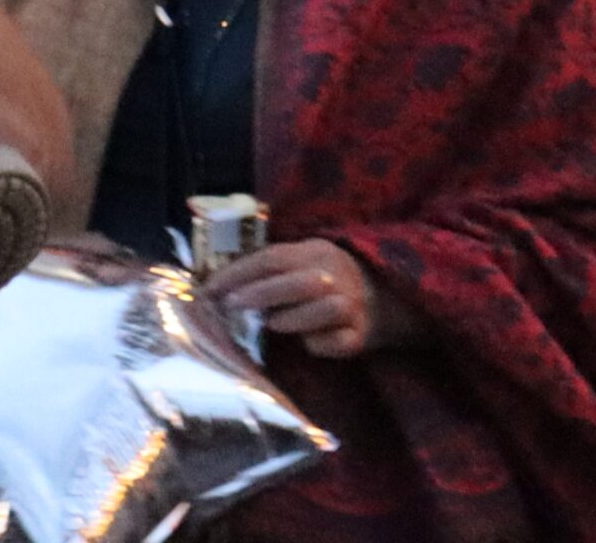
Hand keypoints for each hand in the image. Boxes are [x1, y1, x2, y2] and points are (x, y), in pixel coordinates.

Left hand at [207, 237, 380, 359]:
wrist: (384, 297)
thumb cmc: (328, 279)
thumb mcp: (304, 261)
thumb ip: (274, 270)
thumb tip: (224, 287)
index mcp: (315, 251)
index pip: (272, 257)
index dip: (239, 272)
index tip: (211, 288)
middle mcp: (335, 275)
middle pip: (297, 281)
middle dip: (260, 293)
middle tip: (230, 305)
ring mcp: (352, 305)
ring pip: (325, 309)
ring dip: (293, 318)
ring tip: (269, 325)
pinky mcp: (362, 335)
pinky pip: (341, 341)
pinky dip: (321, 344)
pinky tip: (308, 344)